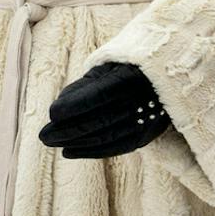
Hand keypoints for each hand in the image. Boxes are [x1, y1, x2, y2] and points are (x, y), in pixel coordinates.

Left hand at [38, 62, 170, 158]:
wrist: (170, 73)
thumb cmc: (131, 64)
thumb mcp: (111, 64)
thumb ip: (86, 84)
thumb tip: (61, 106)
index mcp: (134, 75)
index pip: (101, 94)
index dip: (76, 105)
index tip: (53, 113)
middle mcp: (145, 98)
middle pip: (102, 119)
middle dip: (70, 129)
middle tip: (44, 136)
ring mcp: (150, 119)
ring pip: (109, 136)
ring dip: (78, 143)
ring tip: (53, 144)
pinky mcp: (150, 133)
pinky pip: (118, 147)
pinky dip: (93, 151)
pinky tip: (71, 151)